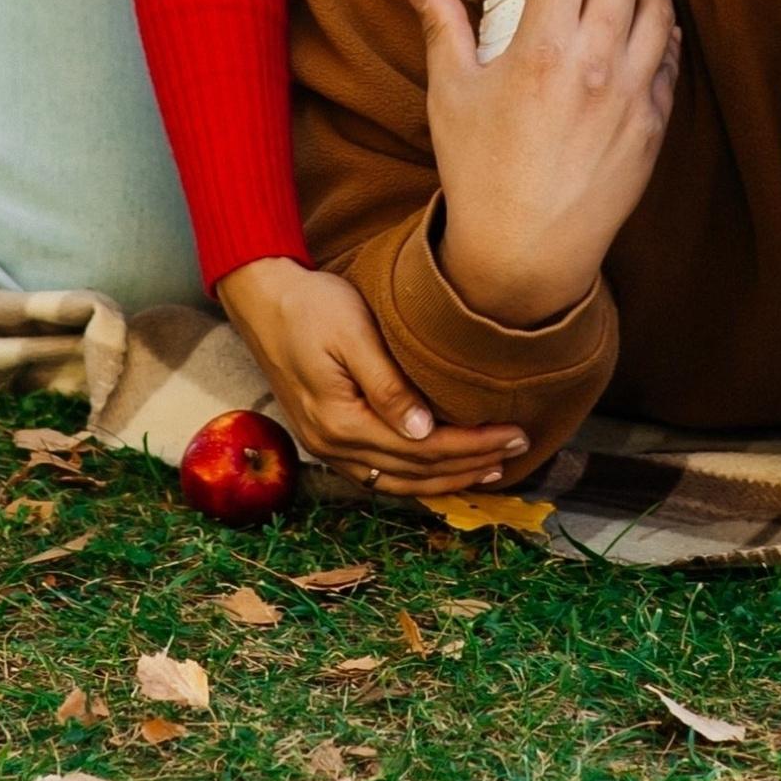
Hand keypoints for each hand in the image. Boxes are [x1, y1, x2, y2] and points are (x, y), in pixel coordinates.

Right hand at [215, 255, 526, 494]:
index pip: (423, 448)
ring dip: (447, 478)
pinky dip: (417, 476)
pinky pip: (380, 473)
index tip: (515, 433)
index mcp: (341, 422)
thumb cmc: (312, 306)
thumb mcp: (353, 334)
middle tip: (517, 450)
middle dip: (470, 463)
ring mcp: (327, 447)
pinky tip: (441, 469)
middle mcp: (333, 446)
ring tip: (491, 468)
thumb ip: (388, 386)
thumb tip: (424, 432)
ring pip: (398, 480)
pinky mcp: (328, 438)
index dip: (472, 445)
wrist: (263, 300)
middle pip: (415, 470)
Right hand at [406, 0, 678, 329]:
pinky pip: (670, 58)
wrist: (524, 254)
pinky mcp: (653, 125)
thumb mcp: (451, 95)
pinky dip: (663, 28)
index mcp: (543, 50)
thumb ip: (442, 27)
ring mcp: (632, 95)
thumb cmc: (479, 173)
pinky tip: (648, 21)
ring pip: (658, 8)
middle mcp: (596, 64)